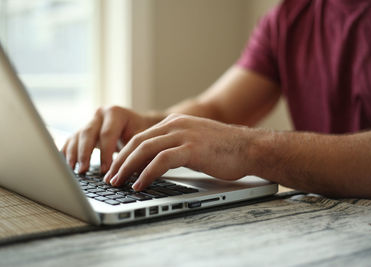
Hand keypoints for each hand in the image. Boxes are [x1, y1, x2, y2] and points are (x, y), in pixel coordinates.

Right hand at [62, 106, 161, 173]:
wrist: (137, 125)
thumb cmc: (141, 132)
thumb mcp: (142, 138)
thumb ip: (136, 150)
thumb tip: (132, 170)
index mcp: (115, 112)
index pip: (107, 133)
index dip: (105, 153)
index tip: (105, 170)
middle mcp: (100, 114)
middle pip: (88, 133)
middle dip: (85, 153)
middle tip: (83, 170)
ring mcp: (90, 122)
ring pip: (77, 137)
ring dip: (73, 154)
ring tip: (73, 170)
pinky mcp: (82, 131)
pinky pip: (71, 141)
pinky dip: (67, 153)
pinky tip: (66, 165)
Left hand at [103, 114, 254, 190]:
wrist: (249, 147)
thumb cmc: (224, 149)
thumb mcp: (194, 141)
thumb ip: (176, 146)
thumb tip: (158, 162)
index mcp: (174, 123)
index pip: (141, 137)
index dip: (125, 154)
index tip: (116, 168)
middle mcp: (175, 125)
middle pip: (138, 142)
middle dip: (121, 161)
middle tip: (110, 177)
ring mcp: (183, 135)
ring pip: (145, 149)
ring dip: (128, 168)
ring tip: (118, 182)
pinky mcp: (191, 148)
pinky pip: (161, 161)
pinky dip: (147, 174)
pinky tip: (140, 185)